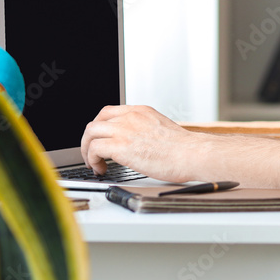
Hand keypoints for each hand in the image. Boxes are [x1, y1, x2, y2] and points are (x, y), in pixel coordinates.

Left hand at [80, 105, 204, 182]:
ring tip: (94, 163)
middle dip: (89, 140)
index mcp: (140, 111)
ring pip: (90, 134)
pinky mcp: (121, 147)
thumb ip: (144, 130)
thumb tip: (135, 143)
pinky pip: (94, 149)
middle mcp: (130, 117)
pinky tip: (101, 168)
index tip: (100, 139)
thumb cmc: (183, 149)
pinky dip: (92, 160)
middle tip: (93, 154)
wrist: (191, 154)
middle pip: (95, 122)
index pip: (108, 112)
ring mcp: (125, 130)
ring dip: (87, 150)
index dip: (99, 127)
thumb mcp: (160, 129)